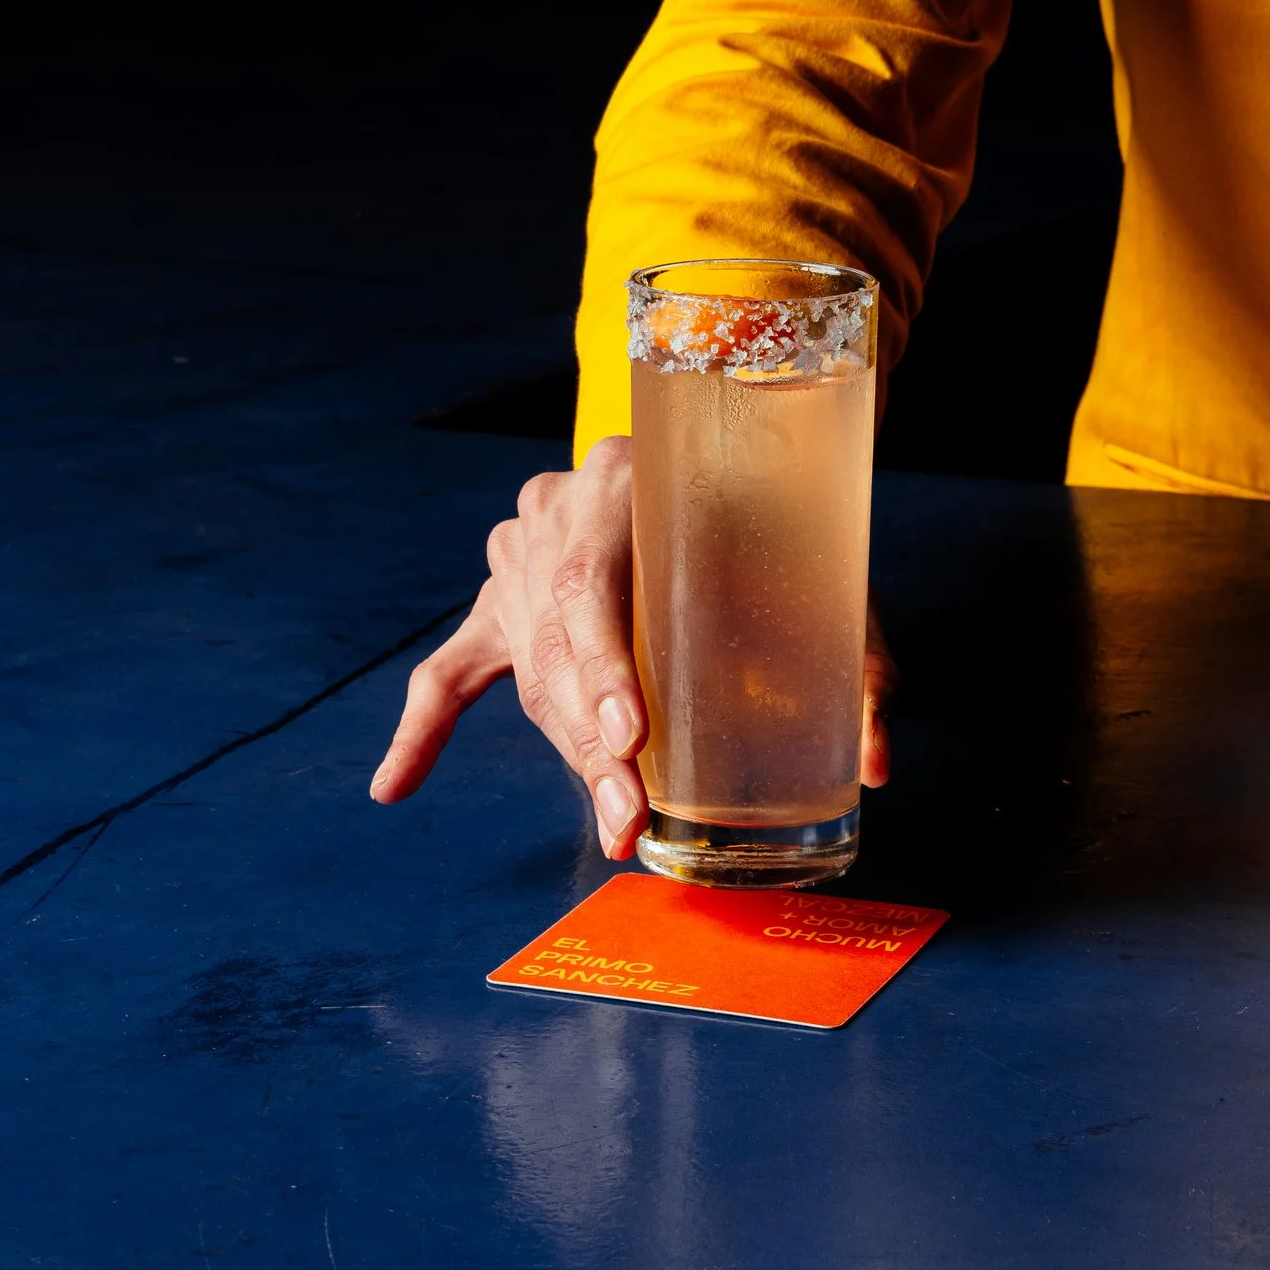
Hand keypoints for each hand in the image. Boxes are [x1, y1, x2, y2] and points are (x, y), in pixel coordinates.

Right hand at [372, 435, 896, 857]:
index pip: (593, 582)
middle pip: (556, 641)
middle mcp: (559, 508)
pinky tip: (394, 787)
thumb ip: (855, 657)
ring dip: (569, 751)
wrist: (720, 447)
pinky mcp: (504, 598)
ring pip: (529, 669)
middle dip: (594, 741)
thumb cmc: (774, 512)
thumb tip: (876, 763)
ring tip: (612, 821)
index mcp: (627, 477)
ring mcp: (521, 553)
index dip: (605, 667)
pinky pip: (451, 669)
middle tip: (629, 815)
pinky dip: (424, 731)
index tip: (629, 733)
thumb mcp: (819, 563)